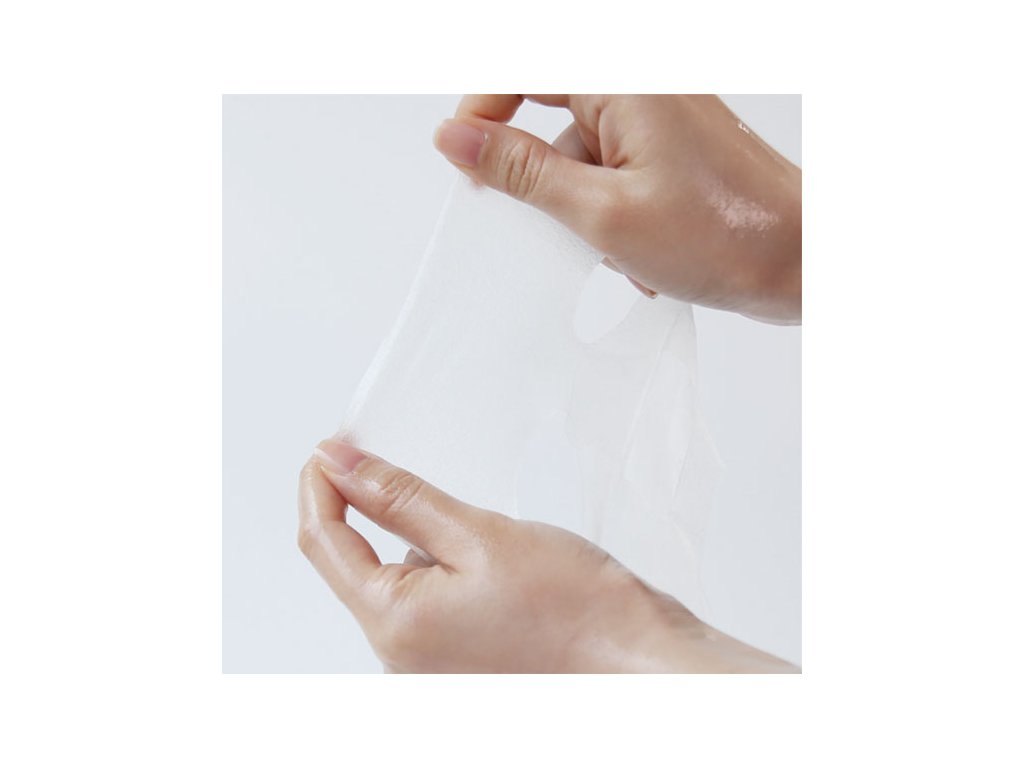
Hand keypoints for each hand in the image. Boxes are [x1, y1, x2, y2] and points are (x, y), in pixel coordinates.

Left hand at [298, 438, 797, 672]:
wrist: (640, 662)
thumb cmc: (577, 610)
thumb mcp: (479, 533)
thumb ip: (399, 498)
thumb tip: (338, 465)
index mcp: (395, 626)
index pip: (323, 543)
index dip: (321, 484)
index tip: (332, 446)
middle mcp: (401, 659)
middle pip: (358, 565)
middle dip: (384, 514)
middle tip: (430, 484)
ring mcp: (429, 666)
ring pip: (399, 580)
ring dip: (428, 544)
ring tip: (497, 546)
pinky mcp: (457, 661)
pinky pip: (430, 601)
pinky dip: (452, 569)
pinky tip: (505, 571)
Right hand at [434, 95, 800, 323]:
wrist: (804, 261)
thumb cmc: (724, 234)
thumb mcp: (600, 211)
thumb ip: (521, 171)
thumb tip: (455, 137)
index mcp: (624, 79)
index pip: (520, 67)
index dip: (481, 110)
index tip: (466, 161)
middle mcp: (642, 83)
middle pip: (548, 109)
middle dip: (540, 175)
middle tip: (540, 220)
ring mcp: (659, 115)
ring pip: (579, 149)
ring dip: (581, 205)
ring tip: (615, 252)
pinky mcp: (671, 145)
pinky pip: (612, 166)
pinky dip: (610, 210)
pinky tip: (637, 252)